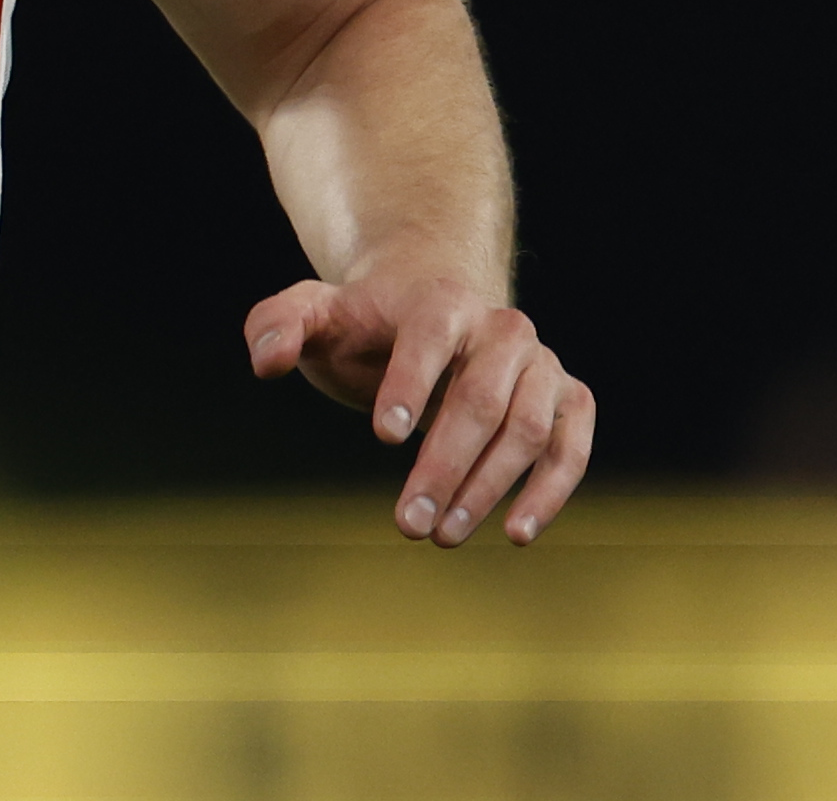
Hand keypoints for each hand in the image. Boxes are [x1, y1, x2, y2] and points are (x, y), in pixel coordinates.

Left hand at [246, 272, 593, 546]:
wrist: (435, 315)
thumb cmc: (366, 326)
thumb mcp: (314, 316)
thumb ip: (277, 326)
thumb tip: (266, 362)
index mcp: (440, 299)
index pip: (429, 337)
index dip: (409, 384)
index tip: (382, 438)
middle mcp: (502, 328)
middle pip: (481, 398)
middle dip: (444, 465)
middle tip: (407, 524)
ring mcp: (541, 365)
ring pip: (527, 429)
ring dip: (488, 489)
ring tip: (443, 538)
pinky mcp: (568, 400)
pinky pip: (571, 446)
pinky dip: (551, 491)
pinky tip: (516, 533)